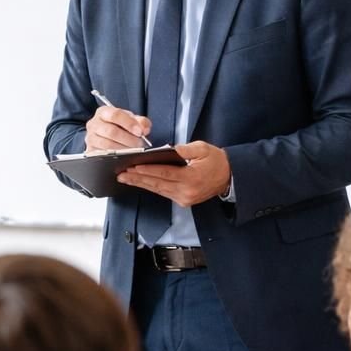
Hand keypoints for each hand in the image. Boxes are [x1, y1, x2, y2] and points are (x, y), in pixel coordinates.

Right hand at [86, 105, 151, 151]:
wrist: (106, 136)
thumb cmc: (119, 126)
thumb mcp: (131, 120)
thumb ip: (141, 121)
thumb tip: (145, 129)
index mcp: (103, 112)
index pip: (115, 115)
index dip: (129, 123)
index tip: (140, 132)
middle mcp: (94, 123)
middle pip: (111, 131)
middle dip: (128, 139)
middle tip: (139, 143)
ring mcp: (90, 137)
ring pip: (107, 144)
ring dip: (124, 148)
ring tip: (134, 150)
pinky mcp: (90, 150)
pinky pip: (103, 154)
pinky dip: (116, 155)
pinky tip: (124, 155)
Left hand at [116, 140, 231, 206]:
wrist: (229, 177)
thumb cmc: (216, 161)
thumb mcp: (203, 149)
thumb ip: (185, 149)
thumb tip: (169, 149)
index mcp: (192, 177)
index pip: (165, 173)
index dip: (147, 170)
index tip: (133, 167)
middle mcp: (186, 191)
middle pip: (157, 184)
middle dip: (137, 178)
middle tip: (122, 174)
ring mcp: (184, 198)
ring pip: (158, 190)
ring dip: (141, 184)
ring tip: (125, 178)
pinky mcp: (183, 201)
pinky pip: (163, 193)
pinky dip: (151, 187)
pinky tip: (140, 182)